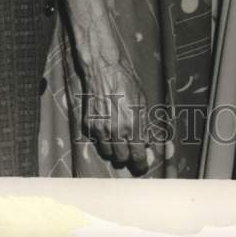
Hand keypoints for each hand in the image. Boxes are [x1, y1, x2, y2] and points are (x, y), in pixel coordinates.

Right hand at [82, 54, 149, 174]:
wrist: (103, 71)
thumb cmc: (127, 83)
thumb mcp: (143, 102)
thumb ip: (144, 124)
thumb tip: (146, 142)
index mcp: (133, 125)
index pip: (137, 156)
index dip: (141, 164)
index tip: (141, 165)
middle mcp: (116, 131)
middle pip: (122, 159)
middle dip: (127, 158)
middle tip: (130, 152)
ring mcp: (100, 130)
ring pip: (108, 154)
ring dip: (114, 151)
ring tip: (118, 141)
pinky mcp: (89, 126)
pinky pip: (97, 142)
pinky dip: (102, 140)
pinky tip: (107, 129)